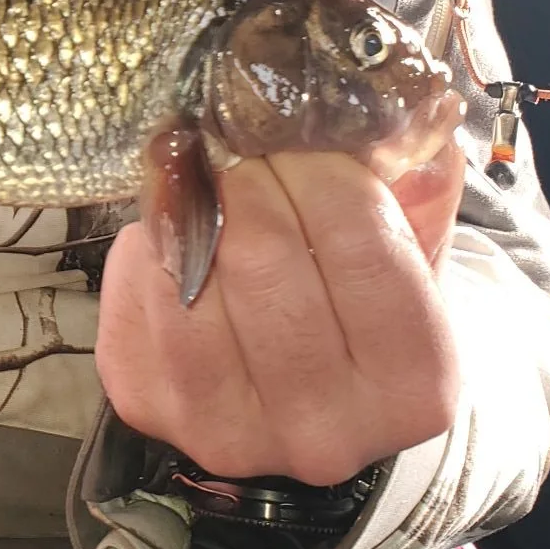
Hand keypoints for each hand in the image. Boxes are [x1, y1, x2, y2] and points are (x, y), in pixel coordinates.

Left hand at [95, 140, 466, 485]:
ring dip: (188, 211)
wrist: (310, 399)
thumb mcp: (414, 259)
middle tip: (245, 149)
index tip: (300, 139)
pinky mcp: (154, 412)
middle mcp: (325, 430)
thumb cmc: (364, 317)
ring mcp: (232, 432)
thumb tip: (398, 116)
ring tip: (201, 176)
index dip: (323, 174)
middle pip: (265, 264)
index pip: (363, 251)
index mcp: (414, 387)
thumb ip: (415, 195)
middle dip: (249, 183)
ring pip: (190, 286)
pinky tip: (169, 232)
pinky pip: (134, 305)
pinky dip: (145, 253)